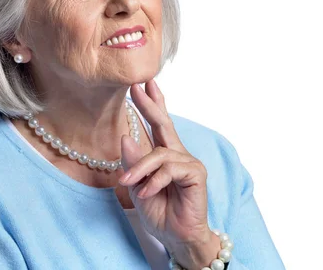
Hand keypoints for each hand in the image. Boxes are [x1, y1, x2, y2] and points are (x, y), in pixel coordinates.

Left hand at [119, 80, 220, 267]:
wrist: (177, 237)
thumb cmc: (160, 213)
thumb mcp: (137, 187)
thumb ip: (132, 163)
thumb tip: (126, 136)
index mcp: (164, 155)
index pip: (157, 125)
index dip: (151, 104)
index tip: (143, 84)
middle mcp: (177, 154)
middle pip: (163, 123)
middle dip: (150, 104)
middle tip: (137, 86)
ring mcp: (188, 163)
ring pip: (159, 153)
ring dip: (140, 168)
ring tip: (128, 184)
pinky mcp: (196, 174)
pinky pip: (169, 169)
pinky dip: (154, 181)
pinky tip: (146, 192)